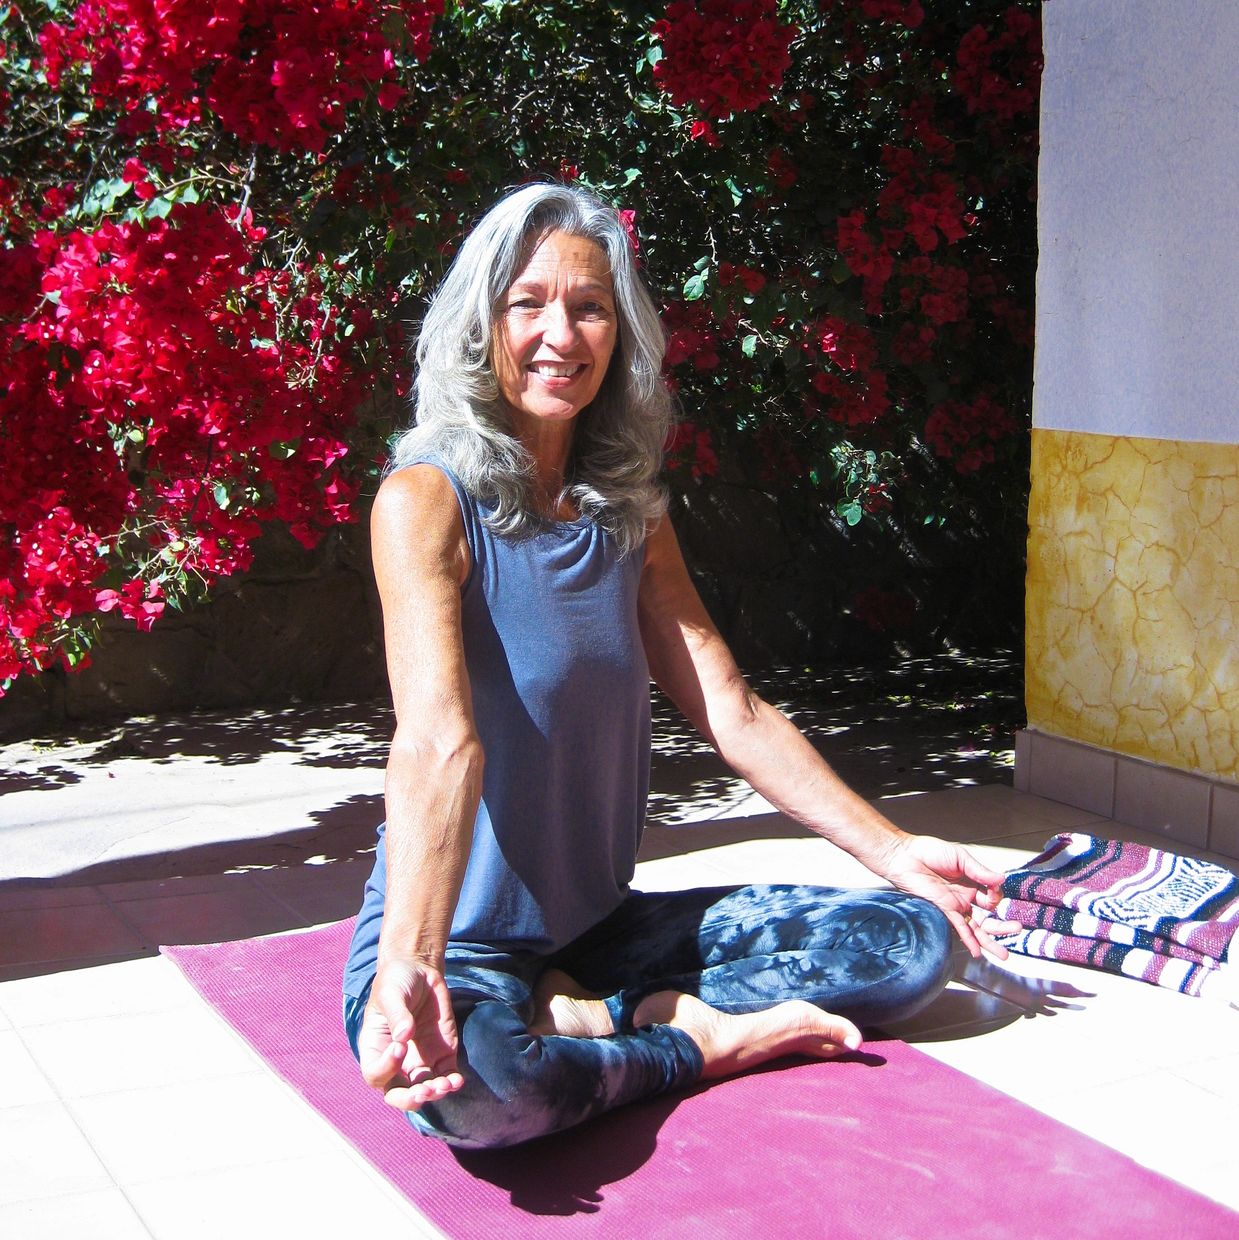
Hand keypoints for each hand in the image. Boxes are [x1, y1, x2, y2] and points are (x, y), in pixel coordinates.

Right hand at [358, 957, 464, 1111]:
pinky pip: (445, 1076)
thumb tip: (403, 1036)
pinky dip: (451, 1082)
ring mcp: (419, 1060)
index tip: (400, 1046)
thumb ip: (397, 1015)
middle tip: (424, 1090)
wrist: (419, 970)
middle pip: (397, 1094)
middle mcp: (396, 1062)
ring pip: (423, 1090)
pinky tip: (457, 1080)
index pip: (375, 1074)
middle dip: (410, 1099)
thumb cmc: (397, 981)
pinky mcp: (441, 1054)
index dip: (386, 1068)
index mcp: (375, 1049)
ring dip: (433, 1093)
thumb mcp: (392, 993)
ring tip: (445, 1084)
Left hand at [880, 834, 1008, 959]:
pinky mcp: (944, 910)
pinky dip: (969, 940)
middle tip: (1017, 930)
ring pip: (976, 926)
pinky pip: (959, 928)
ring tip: (1003, 953)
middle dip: (1003, 926)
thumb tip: (1002, 879)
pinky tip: (977, 951)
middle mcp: (966, 896)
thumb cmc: (929, 851)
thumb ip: (980, 870)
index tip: (995, 889)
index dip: (997, 895)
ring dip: (989, 940)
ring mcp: (956, 905)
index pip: (993, 895)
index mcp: (972, 881)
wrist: (905, 856)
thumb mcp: (960, 857)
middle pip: (988, 916)